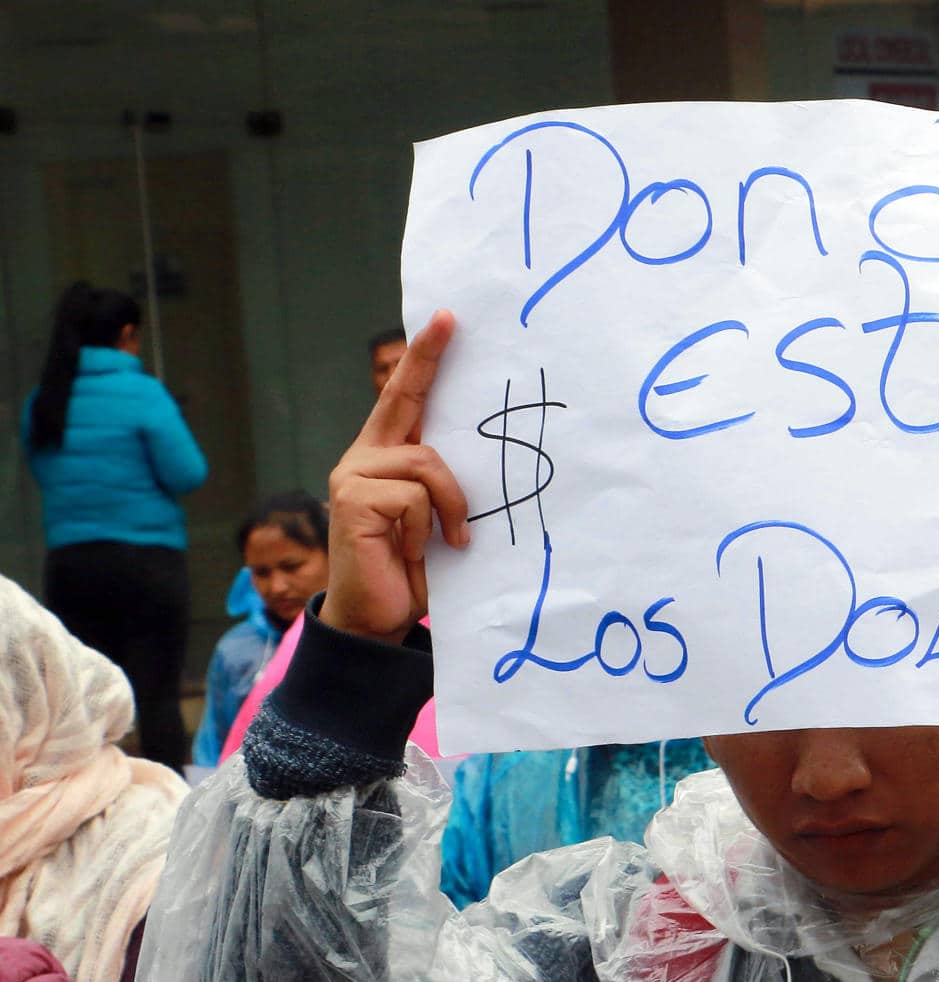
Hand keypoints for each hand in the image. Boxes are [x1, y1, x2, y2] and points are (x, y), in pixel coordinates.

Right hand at [318, 310, 469, 644]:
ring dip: (452, 505)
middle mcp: (364, 457)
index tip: (446, 318)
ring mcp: (354, 475)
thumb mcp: (441, 520)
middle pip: (404, 401)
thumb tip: (496, 455)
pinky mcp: (353, 499)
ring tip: (450, 540)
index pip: (404, 397)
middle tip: (451, 320)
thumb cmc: (417, 570)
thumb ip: (449, 486)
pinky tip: (417, 551)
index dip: (424, 357)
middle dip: (428, 360)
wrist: (379, 616)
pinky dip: (427, 527)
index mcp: (386, 457)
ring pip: (428, 463)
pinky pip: (415, 497)